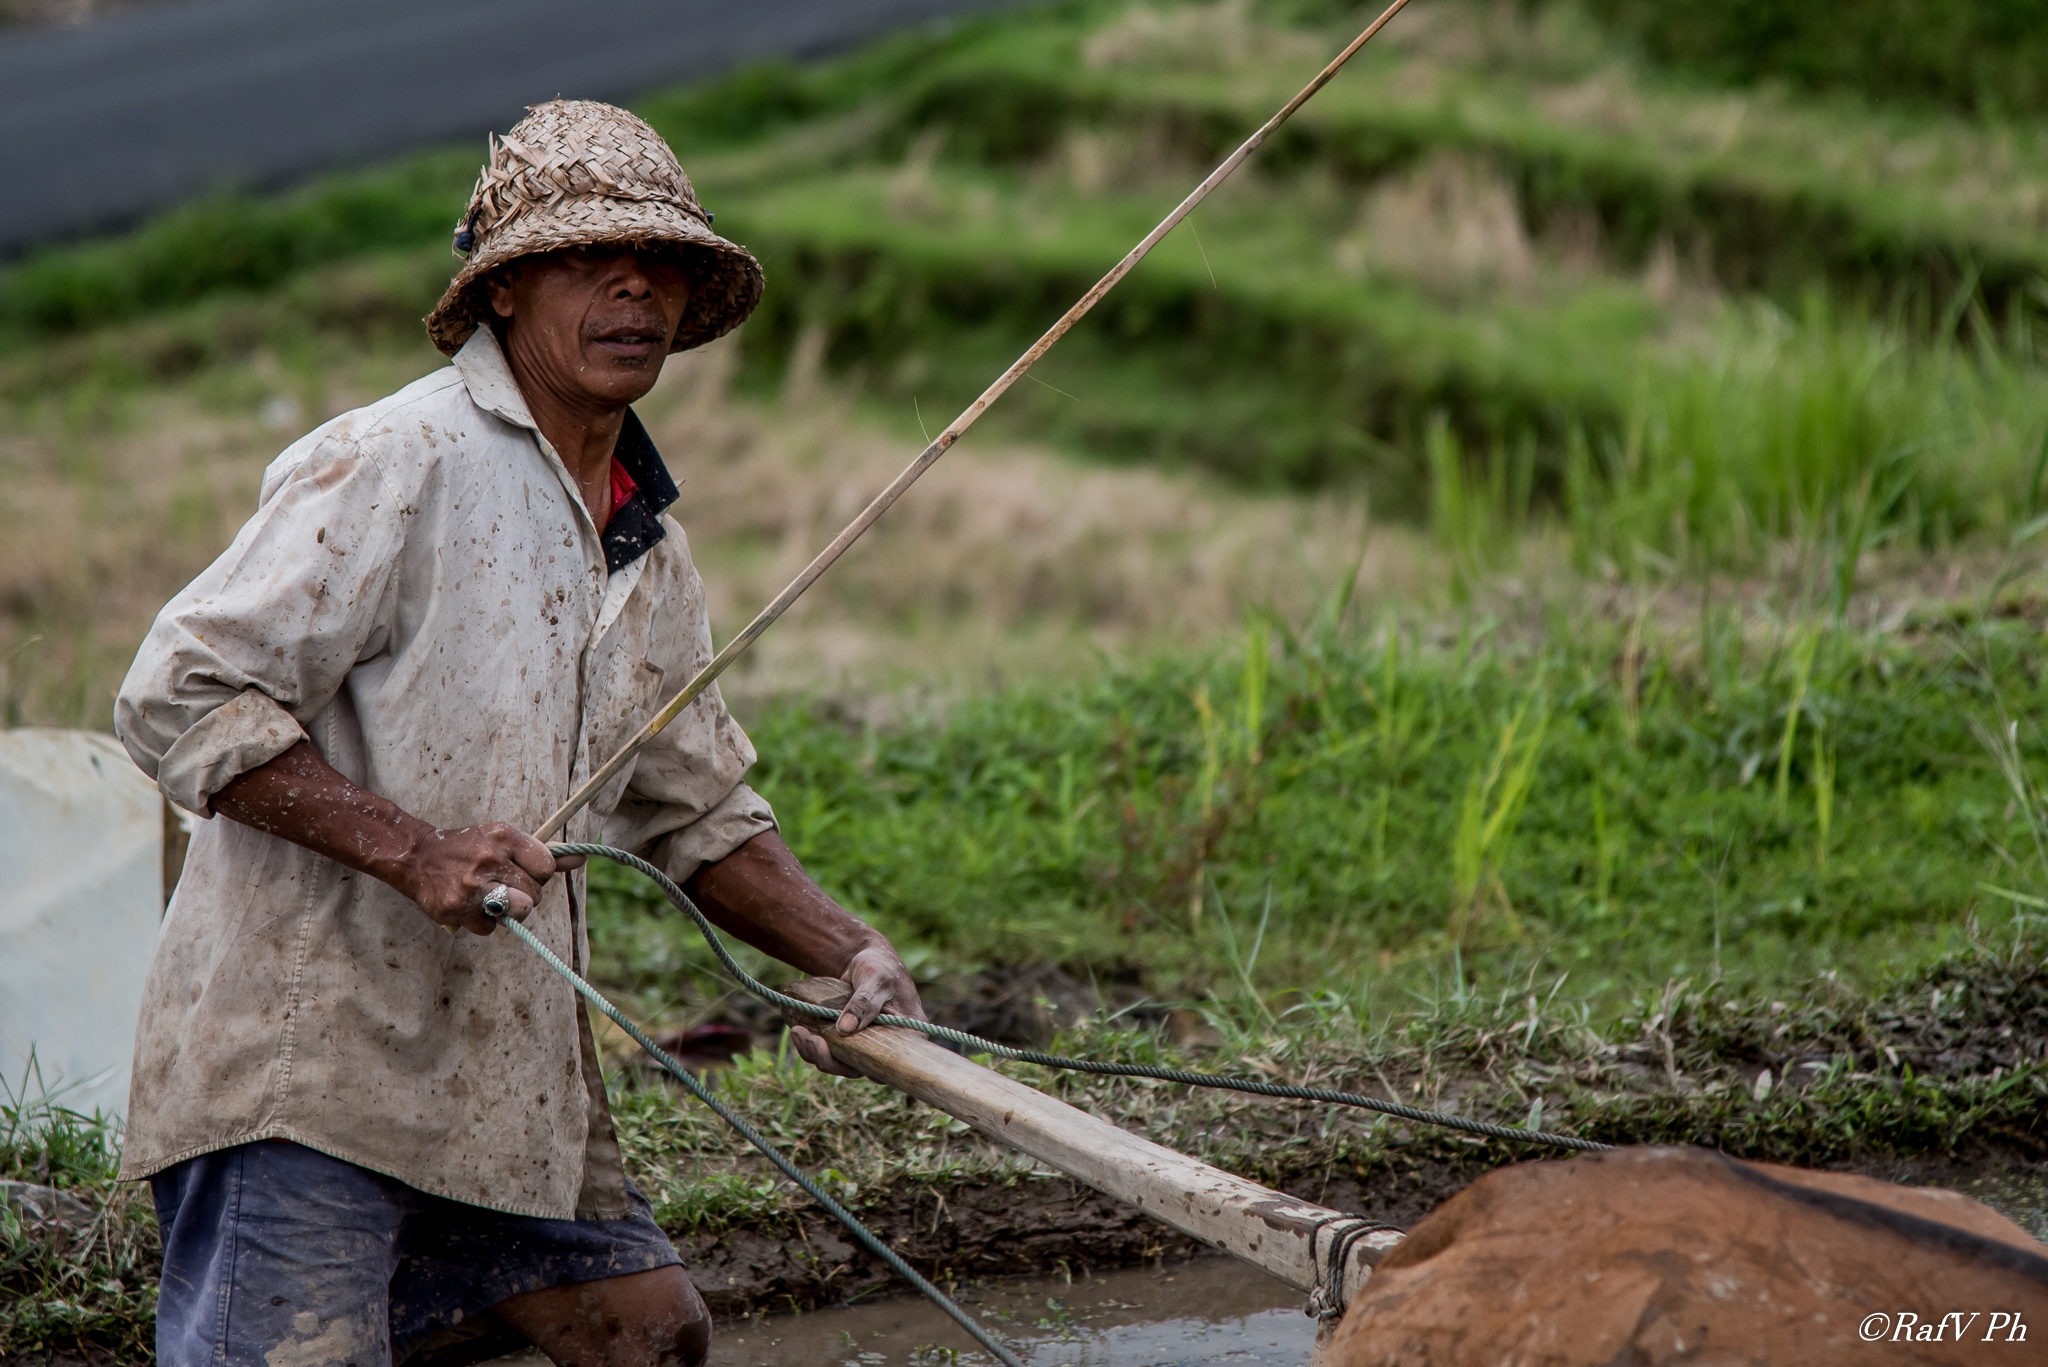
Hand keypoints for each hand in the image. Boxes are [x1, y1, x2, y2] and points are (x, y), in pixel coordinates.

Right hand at [397, 823, 572, 935]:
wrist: (417, 858)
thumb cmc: (469, 850)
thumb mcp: (504, 841)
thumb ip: (544, 853)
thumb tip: (581, 859)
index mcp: (503, 837)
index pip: (546, 866)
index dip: (538, 874)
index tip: (523, 872)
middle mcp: (489, 858)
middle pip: (535, 893)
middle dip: (524, 895)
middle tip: (503, 886)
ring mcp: (472, 885)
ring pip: (520, 911)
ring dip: (510, 912)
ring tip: (493, 900)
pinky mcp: (457, 908)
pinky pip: (490, 928)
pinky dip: (483, 923)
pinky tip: (470, 907)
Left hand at [788, 940, 926, 1078]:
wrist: (862, 958)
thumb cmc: (879, 966)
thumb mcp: (875, 979)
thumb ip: (863, 1002)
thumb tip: (845, 1030)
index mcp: (909, 1036)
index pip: (893, 1064)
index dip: (869, 1069)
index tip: (847, 1060)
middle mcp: (889, 1047)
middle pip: (861, 1068)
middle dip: (832, 1061)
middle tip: (812, 1041)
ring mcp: (867, 1046)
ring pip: (841, 1064)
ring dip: (817, 1054)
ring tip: (799, 1033)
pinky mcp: (848, 1042)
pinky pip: (830, 1053)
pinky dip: (812, 1046)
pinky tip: (798, 1031)